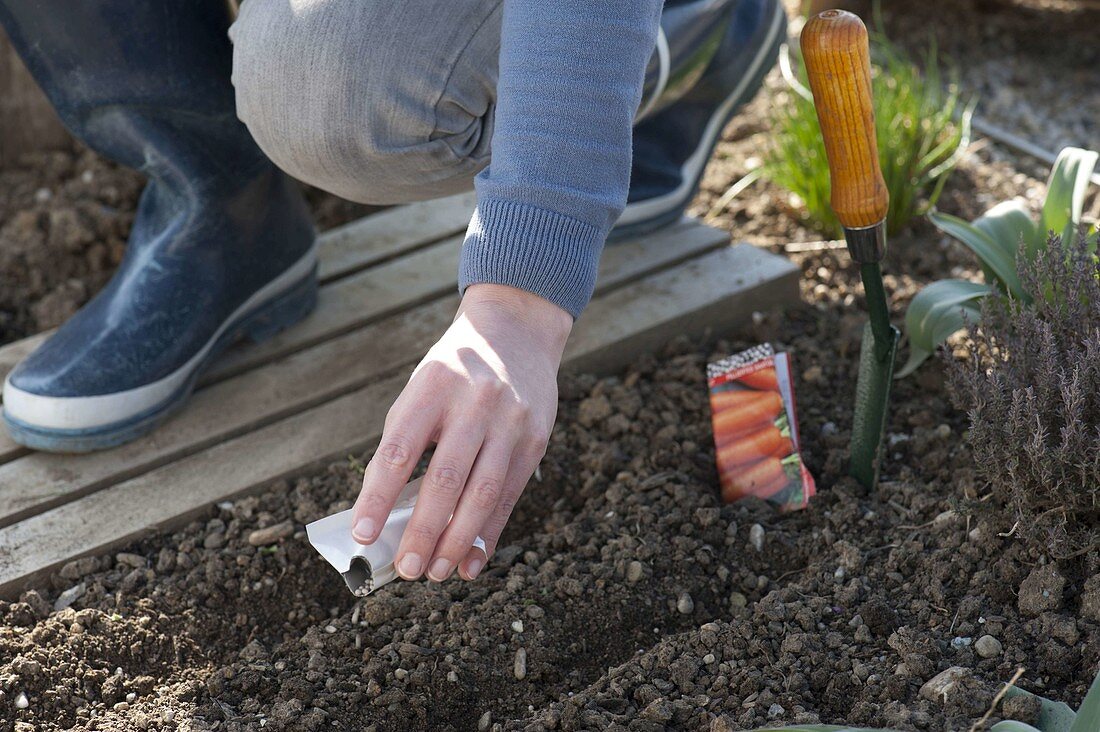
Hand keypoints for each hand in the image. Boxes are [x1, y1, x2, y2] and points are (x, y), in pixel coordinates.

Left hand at [350, 283, 572, 581]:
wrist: (516, 331)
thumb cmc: (453, 372)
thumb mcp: (421, 390)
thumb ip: (403, 442)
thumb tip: (382, 514)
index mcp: (433, 386)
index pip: (399, 449)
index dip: (378, 496)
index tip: (361, 535)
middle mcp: (475, 402)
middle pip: (446, 478)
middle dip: (424, 530)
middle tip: (405, 569)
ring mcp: (510, 421)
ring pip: (482, 492)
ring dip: (458, 540)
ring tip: (435, 572)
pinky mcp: (535, 439)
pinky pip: (511, 494)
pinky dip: (489, 533)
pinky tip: (472, 562)